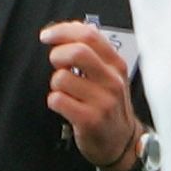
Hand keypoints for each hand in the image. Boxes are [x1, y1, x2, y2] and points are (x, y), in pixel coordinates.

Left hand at [43, 21, 144, 170]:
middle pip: (77, 52)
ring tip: (67, 92)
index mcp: (116, 65)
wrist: (122, 142)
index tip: (47, 36)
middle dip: (57, 55)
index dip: (63, 31)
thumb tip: (71, 28)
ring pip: (62, 78)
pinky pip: (58, 100)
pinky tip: (65, 107)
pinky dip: (55, 102)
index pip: (89, 35)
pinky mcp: (90, 120)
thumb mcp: (110, 76)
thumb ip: (94, 52)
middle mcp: (112, 81)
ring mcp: (103, 101)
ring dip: (56, 84)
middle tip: (56, 64)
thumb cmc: (110, 106)